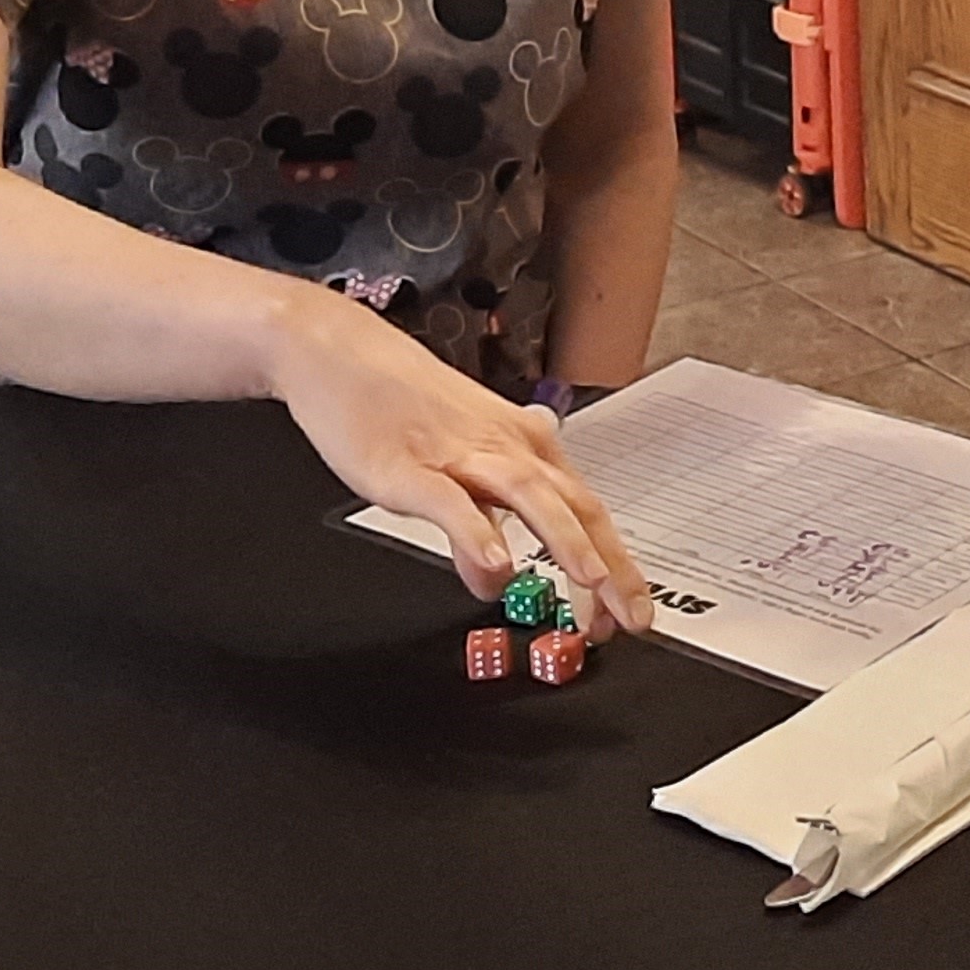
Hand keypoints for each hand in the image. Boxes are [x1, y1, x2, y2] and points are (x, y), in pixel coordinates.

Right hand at [268, 290, 650, 636]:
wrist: (339, 353)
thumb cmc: (401, 403)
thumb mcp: (451, 469)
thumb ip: (480, 527)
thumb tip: (493, 578)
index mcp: (524, 446)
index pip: (587, 510)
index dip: (616, 563)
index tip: (631, 610)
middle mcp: (505, 447)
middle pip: (574, 507)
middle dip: (609, 566)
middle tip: (629, 616)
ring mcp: (459, 455)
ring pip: (528, 496)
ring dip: (565, 541)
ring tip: (589, 584)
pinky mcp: (410, 467)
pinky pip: (451, 502)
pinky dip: (477, 533)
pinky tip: (495, 565)